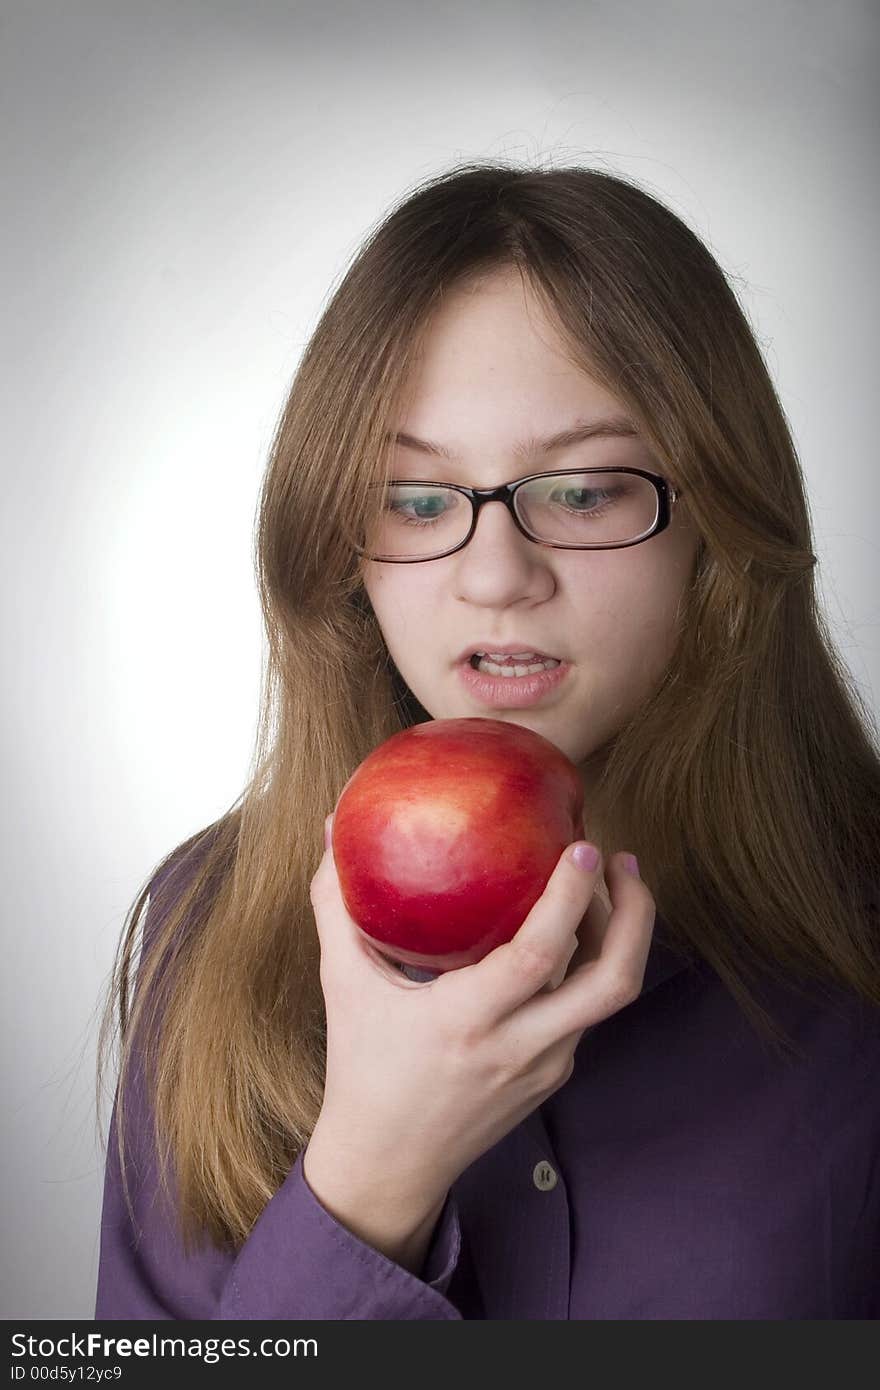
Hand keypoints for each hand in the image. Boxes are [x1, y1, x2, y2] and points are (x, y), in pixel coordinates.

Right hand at [305, 815, 654, 1214]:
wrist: (388, 1166)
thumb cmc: (361, 1069)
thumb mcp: (342, 985)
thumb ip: (336, 905)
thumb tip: (330, 827)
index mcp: (465, 1021)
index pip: (539, 955)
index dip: (570, 898)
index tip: (583, 846)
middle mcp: (519, 1047)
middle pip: (613, 981)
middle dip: (635, 914)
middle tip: (619, 857)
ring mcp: (546, 1066)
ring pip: (609, 994)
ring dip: (618, 934)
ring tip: (607, 880)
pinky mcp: (555, 1075)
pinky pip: (586, 1010)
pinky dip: (591, 963)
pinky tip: (573, 929)